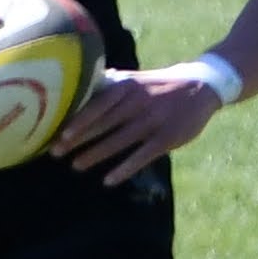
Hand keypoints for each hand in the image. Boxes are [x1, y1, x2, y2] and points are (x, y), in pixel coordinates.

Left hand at [50, 66, 223, 185]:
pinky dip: (125, 168)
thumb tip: (79, 87)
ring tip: (76, 165)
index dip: (79, 120)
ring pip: (120, 141)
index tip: (59, 134)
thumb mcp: (135, 78)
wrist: (201, 86)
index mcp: (128, 87)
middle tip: (56, 153)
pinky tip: (108, 180)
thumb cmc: (159, 85)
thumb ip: (109, 85)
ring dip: (96, 154)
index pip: (98, 104)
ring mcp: (154, 121)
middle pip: (104, 123)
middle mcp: (138, 102)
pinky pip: (142, 156)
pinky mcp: (168, 138)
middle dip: (79, 139)